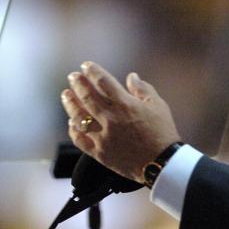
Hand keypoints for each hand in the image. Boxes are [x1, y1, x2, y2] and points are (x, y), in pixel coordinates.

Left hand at [61, 61, 180, 182]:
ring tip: (66, 95)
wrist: (161, 163)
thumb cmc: (162, 132)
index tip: (86, 65)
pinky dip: (73, 130)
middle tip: (72, 77)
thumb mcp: (158, 105)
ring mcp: (103, 137)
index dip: (92, 71)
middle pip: (87, 97)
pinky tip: (71, 122)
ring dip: (70, 104)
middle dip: (77, 84)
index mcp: (125, 105)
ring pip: (79, 117)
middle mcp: (111, 119)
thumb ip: (143, 89)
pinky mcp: (99, 153)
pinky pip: (80, 140)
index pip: (103, 82)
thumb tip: (131, 76)